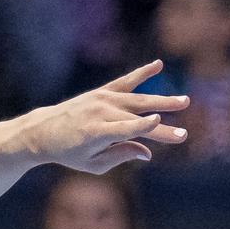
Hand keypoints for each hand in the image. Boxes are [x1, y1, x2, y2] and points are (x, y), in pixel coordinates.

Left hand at [10, 63, 187, 172]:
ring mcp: (101, 99)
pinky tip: (158, 64)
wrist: (44, 131)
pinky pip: (125, 81)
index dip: (140, 127)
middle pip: (136, 118)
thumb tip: (148, 153)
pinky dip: (141, 73)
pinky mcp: (101, 92)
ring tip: (185, 101)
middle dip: (161, 123)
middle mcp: (100, 113)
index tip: (157, 122)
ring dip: (162, 100)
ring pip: (137, 99)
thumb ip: (120, 156)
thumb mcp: (92, 164)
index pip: (123, 130)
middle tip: (184, 130)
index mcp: (96, 134)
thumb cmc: (69, 153)